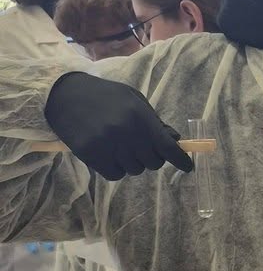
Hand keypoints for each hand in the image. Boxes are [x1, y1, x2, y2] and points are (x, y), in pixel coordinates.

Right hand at [45, 71, 191, 181]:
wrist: (67, 95)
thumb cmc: (105, 97)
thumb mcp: (134, 100)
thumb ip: (154, 121)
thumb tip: (174, 140)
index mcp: (139, 116)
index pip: (167, 146)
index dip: (180, 159)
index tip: (188, 166)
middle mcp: (125, 132)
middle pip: (153, 162)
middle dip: (152, 158)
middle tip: (142, 148)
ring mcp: (107, 145)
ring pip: (134, 170)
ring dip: (132, 163)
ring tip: (120, 147)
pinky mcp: (90, 154)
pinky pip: (115, 175)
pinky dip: (116, 169)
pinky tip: (109, 155)